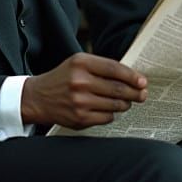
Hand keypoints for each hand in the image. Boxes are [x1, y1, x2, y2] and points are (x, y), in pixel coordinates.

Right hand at [21, 52, 146, 128]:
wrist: (38, 97)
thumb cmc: (63, 78)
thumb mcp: (78, 63)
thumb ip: (102, 67)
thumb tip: (132, 78)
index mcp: (81, 63)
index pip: (114, 69)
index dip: (132, 76)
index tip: (143, 81)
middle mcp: (80, 82)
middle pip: (118, 89)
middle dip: (135, 93)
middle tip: (142, 94)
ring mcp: (80, 102)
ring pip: (115, 105)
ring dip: (125, 104)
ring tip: (126, 101)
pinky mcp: (80, 119)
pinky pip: (107, 117)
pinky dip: (112, 114)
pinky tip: (108, 109)